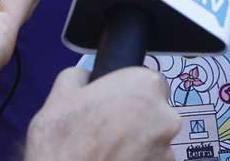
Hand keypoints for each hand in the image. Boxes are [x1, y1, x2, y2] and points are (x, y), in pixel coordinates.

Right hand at [23, 66, 180, 160]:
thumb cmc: (64, 138)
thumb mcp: (62, 92)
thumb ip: (82, 76)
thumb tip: (86, 77)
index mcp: (144, 85)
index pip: (149, 82)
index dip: (131, 93)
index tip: (115, 104)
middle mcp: (164, 115)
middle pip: (156, 111)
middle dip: (137, 118)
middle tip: (109, 129)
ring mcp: (166, 147)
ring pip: (155, 139)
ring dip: (139, 142)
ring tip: (110, 149)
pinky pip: (153, 159)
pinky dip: (140, 160)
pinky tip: (115, 160)